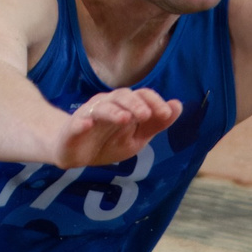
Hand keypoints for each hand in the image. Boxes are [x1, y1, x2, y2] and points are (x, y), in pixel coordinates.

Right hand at [53, 88, 181, 169]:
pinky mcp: (73, 128)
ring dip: (113, 112)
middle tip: (145, 115)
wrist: (76, 154)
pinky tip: (88, 124)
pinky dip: (82, 123)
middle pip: (122, 96)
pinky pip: (77, 123)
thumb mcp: (136, 138)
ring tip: (124, 118)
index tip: (167, 113)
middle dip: (135, 104)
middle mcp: (107, 105)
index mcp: (124, 106)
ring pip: (101, 107)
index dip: (154, 101)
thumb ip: (156, 124)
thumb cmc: (108, 142)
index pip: (141, 96)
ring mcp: (89, 115)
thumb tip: (178, 105)